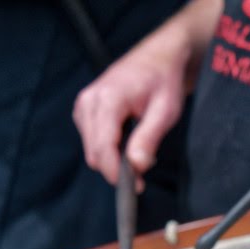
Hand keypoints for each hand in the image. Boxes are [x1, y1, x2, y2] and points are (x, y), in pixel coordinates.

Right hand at [73, 28, 194, 189]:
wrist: (157, 59)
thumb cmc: (163, 82)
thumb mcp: (165, 112)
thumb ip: (148, 139)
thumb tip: (137, 166)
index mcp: (108, 100)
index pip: (103, 147)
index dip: (116, 172)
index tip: (136, 187)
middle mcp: (89, 101)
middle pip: (94, 152)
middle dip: (116, 169)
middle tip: (142, 175)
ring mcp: (84, 105)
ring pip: (92, 149)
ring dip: (112, 160)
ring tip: (138, 154)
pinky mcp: (85, 110)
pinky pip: (92, 140)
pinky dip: (109, 149)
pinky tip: (127, 143)